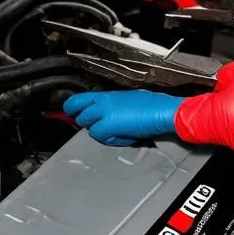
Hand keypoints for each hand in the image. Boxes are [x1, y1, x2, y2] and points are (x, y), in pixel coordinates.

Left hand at [63, 90, 182, 146]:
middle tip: (99, 127)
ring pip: (90, 128)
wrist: (164, 111)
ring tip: (118, 132)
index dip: (71, 107)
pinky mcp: (109, 125)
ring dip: (101, 133)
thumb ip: (114, 106)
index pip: (79, 99)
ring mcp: (105, 113)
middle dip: (87, 123)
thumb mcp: (130, 101)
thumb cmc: (153, 106)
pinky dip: (111, 140)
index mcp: (109, 94)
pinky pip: (100, 137)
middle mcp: (104, 101)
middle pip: (81, 115)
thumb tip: (107, 114)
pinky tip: (124, 136)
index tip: (69, 112)